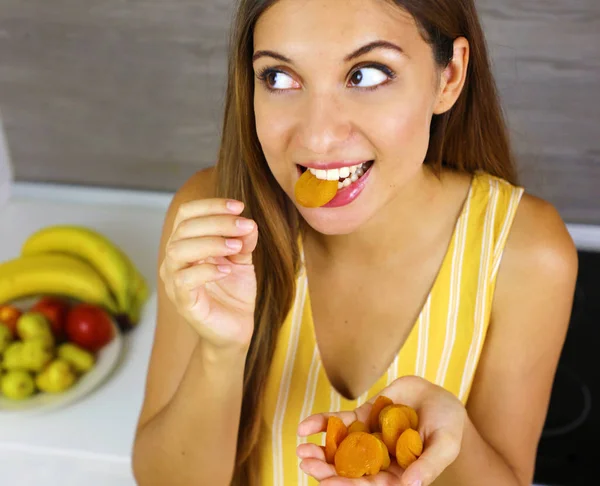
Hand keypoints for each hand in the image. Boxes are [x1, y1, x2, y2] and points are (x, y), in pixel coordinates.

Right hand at [160, 198, 257, 347]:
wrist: (235, 330)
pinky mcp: (183, 302)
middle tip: (244, 225)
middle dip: (217, 222)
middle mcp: (174, 260)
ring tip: (236, 247)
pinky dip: (207, 270)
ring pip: (178, 251)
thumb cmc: (234, 294)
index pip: (187, 214)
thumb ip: (243, 241)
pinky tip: (227, 270)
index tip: (239, 207)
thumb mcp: (242, 261)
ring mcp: (174, 281)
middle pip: (184, 228)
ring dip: (210, 243)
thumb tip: (248, 223)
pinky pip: (184, 280)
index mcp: (186, 244)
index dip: (211, 205)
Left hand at [296, 376, 464, 485]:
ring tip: (301, 450)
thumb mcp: (445, 444)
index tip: (327, 483)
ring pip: (339, 449)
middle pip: (349, 470)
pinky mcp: (362, 418)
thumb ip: (429, 464)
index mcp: (398, 476)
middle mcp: (379, 461)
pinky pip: (339, 423)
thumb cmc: (448, 424)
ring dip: (319, 451)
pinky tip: (304, 426)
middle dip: (326, 469)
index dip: (348, 485)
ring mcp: (368, 439)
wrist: (439, 395)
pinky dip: (321, 424)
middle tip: (306, 464)